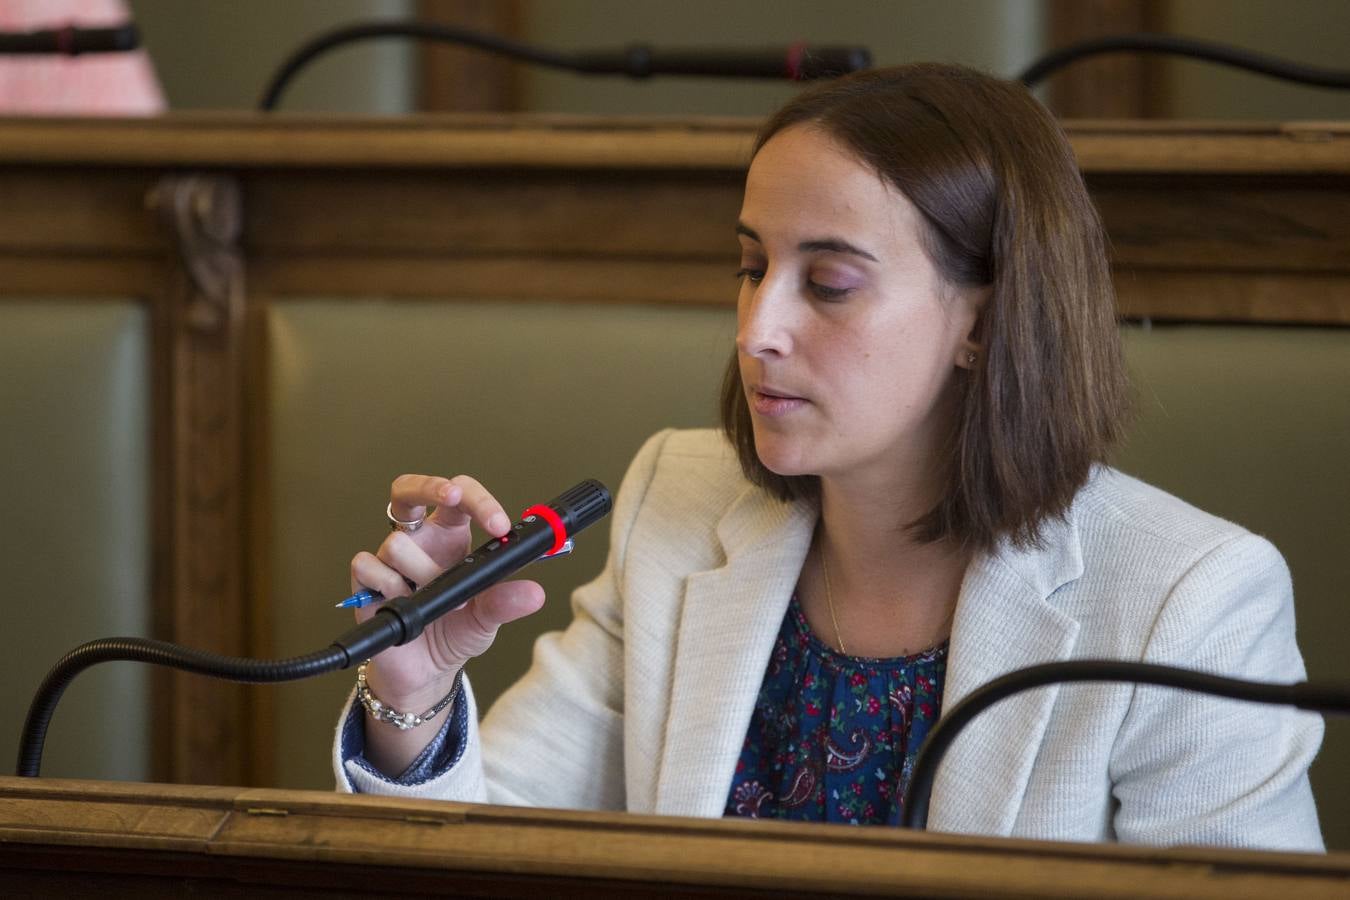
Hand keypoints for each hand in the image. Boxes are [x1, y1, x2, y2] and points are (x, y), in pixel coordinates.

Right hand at [350, 474, 544, 712]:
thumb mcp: (488, 618)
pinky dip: (390, 587)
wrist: (426, 672)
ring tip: (436, 602)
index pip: (460, 498)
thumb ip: (507, 603)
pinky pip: (368, 565)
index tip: (499, 525)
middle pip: (409, 489)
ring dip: (422, 574)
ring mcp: (390, 559)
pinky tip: (404, 604)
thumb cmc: (455, 633)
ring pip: (397, 543)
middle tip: (452, 496)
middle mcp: (419, 541)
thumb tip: (534, 594)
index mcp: (451, 537)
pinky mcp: (366, 582)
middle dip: (430, 486)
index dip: (478, 500)